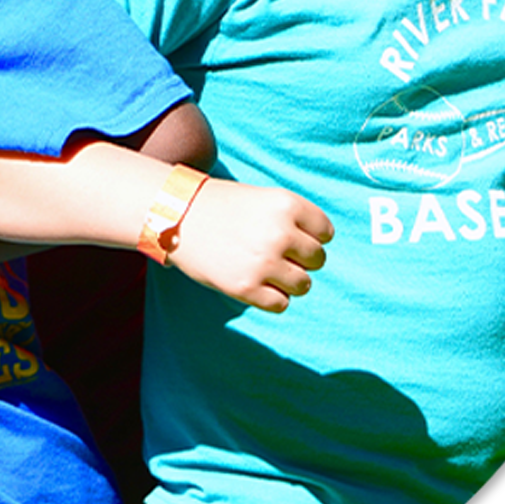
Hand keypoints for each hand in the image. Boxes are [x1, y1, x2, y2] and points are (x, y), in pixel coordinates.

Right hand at [171, 179, 331, 311]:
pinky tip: (255, 282)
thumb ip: (294, 221)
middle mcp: (279, 232)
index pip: (326, 232)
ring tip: (265, 269)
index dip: (311, 236)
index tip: (291, 235)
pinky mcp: (246, 287)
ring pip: (304, 285)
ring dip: (289, 281)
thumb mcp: (264, 199)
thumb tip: (320, 252)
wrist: (178, 217)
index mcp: (286, 204)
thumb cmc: (223, 207)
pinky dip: (272, 297)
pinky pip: (281, 304)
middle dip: (300, 259)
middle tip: (274, 252)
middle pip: (318, 260)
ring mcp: (263, 262)